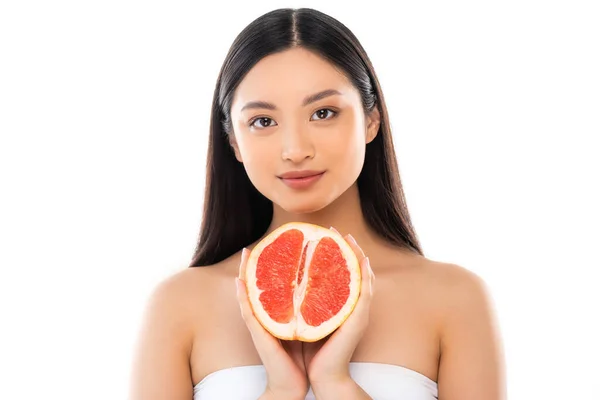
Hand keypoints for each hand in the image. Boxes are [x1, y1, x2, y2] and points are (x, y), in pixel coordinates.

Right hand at [236, 248, 308, 399]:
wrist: (295, 384)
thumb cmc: (304, 355)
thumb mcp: (312, 323)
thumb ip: (313, 305)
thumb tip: (326, 283)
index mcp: (281, 311)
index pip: (276, 282)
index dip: (275, 262)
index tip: (279, 242)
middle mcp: (268, 314)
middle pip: (260, 283)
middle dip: (257, 262)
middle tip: (257, 241)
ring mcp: (261, 324)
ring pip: (250, 293)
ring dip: (245, 272)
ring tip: (245, 252)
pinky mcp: (259, 334)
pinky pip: (249, 312)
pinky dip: (243, 296)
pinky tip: (240, 281)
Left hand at [302, 231, 374, 388]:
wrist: (321, 377)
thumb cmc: (311, 351)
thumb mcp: (303, 319)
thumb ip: (300, 301)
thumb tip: (285, 280)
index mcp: (339, 306)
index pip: (341, 274)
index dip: (337, 253)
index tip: (326, 235)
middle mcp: (351, 307)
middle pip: (354, 271)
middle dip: (348, 248)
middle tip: (336, 229)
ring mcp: (357, 313)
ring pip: (363, 277)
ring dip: (358, 256)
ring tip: (348, 238)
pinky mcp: (358, 321)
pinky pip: (365, 294)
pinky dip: (365, 276)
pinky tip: (361, 261)